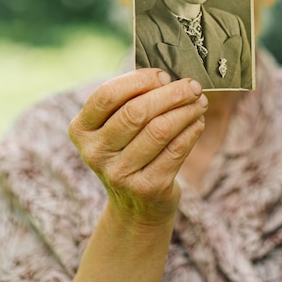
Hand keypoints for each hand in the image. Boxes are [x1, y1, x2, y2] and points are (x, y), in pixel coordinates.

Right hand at [69, 69, 206, 225]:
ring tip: (200, 102)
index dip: (139, 80)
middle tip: (193, 86)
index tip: (164, 75)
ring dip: (186, 111)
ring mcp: (118, 174)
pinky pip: (175, 150)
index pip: (107, 95)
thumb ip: (133, 98)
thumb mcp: (118, 126)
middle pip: (136, 112)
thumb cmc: (130, 150)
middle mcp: (94, 152)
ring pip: (159, 130)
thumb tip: (168, 75)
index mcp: (81, 129)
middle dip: (171, 94)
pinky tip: (198, 122)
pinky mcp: (145, 188)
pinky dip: (191, 131)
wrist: (136, 206)